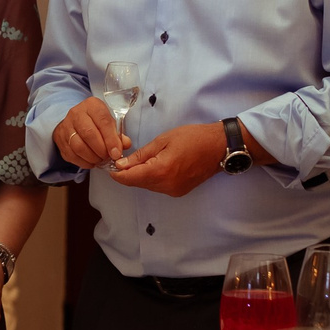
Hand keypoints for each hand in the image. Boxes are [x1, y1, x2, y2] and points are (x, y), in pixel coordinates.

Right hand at [53, 96, 129, 170]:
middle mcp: (76, 113)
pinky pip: (71, 155)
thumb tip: (125, 144)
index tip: (116, 153)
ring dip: (92, 157)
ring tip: (100, 160)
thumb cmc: (96, 122)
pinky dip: (84, 162)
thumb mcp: (109, 122)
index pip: (103, 121)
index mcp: (92, 105)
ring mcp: (66, 126)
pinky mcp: (60, 140)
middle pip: (88, 134)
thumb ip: (118, 134)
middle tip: (108, 157)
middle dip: (101, 150)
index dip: (111, 139)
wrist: (75, 121)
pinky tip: (91, 161)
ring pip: (78, 146)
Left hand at [110, 123, 229, 197]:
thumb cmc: (193, 138)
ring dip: (140, 175)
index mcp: (160, 171)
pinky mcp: (179, 192)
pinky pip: (158, 187)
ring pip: (147, 186)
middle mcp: (166, 186)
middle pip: (137, 183)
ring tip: (141, 160)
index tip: (110, 165)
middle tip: (124, 159)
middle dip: (128, 173)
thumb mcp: (163, 140)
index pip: (130, 178)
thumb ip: (141, 154)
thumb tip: (121, 164)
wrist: (219, 147)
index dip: (117, 173)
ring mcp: (173, 191)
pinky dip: (152, 178)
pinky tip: (155, 165)